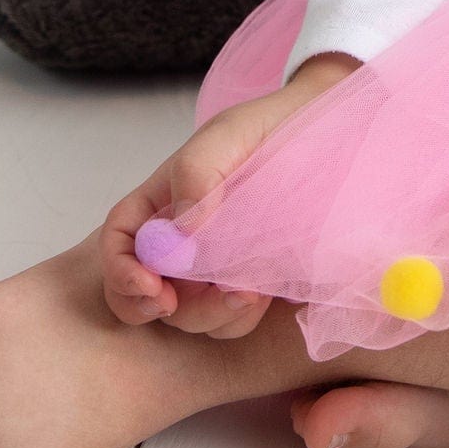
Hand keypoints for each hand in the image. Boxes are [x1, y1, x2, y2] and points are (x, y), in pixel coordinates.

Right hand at [100, 50, 363, 334]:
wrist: (328, 134)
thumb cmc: (269, 127)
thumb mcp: (228, 135)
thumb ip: (197, 173)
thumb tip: (181, 235)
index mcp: (161, 204)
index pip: (119, 241)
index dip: (121, 271)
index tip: (150, 287)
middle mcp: (180, 242)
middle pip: (147, 291)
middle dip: (162, 306)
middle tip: (182, 305)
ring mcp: (213, 269)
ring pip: (188, 314)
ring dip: (208, 315)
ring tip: (248, 293)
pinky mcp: (250, 285)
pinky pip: (230, 320)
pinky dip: (238, 317)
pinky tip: (265, 294)